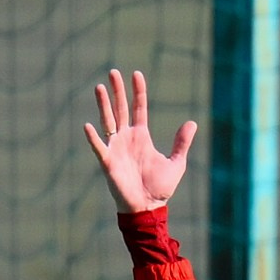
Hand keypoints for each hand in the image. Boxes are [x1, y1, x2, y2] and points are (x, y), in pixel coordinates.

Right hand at [84, 70, 196, 213]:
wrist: (148, 207)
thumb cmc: (160, 188)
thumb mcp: (176, 163)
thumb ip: (181, 143)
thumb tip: (192, 123)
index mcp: (141, 136)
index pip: (138, 108)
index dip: (138, 92)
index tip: (136, 74)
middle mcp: (126, 138)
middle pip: (120, 109)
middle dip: (117, 91)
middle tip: (113, 71)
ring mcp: (116, 148)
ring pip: (108, 121)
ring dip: (104, 105)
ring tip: (99, 87)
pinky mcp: (108, 162)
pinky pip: (99, 147)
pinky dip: (94, 138)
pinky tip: (88, 125)